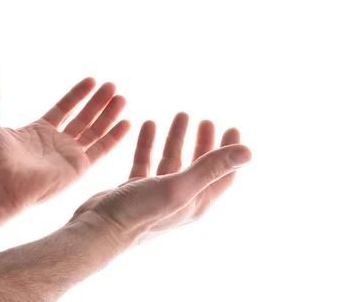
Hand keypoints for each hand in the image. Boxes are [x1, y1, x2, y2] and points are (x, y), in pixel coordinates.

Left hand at [0, 75, 130, 211]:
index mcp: (38, 132)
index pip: (64, 109)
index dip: (77, 95)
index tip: (92, 80)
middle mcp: (56, 144)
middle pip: (84, 118)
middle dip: (98, 102)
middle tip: (112, 86)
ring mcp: (69, 156)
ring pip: (95, 130)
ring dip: (109, 114)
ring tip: (121, 97)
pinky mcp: (78, 168)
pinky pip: (102, 149)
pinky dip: (115, 136)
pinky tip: (127, 121)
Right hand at [68, 113, 251, 247]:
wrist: (98, 231)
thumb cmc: (140, 213)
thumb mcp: (180, 186)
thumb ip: (212, 167)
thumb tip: (248, 153)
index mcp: (197, 201)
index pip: (223, 174)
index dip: (230, 152)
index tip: (232, 127)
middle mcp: (180, 199)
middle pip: (199, 166)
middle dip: (204, 142)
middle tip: (206, 120)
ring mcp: (157, 195)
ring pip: (172, 160)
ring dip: (177, 138)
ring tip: (180, 115)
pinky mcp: (136, 190)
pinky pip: (147, 161)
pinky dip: (150, 143)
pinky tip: (149, 124)